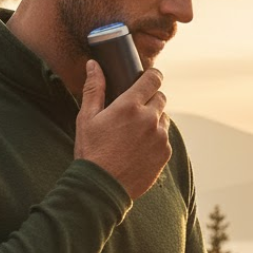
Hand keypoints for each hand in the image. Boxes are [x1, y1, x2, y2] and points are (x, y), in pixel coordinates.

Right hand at [75, 60, 171, 198]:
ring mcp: (160, 137)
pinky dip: (156, 140)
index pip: (153, 79)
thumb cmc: (91, 151)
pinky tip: (140, 148)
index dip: (153, 75)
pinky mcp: (165, 153)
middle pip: (161, 98)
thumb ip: (93, 88)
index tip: (150, 77)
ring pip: (164, 119)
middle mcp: (149, 119)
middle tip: (136, 110)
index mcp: (129, 106)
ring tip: (135, 133)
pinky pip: (165, 139)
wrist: (102, 187)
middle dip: (150, 99)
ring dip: (154, 121)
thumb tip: (93, 65)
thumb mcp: (86, 118)